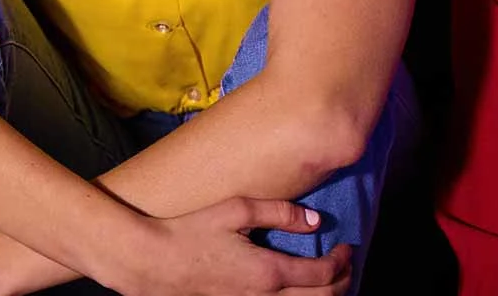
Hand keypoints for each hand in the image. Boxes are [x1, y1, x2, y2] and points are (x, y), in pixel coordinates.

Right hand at [113, 198, 351, 295]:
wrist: (151, 262)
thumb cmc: (191, 231)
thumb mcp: (237, 210)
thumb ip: (280, 212)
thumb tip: (315, 219)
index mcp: (268, 273)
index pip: (322, 275)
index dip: (341, 262)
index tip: (346, 246)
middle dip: (341, 284)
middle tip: (346, 267)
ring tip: (331, 285)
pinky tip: (297, 295)